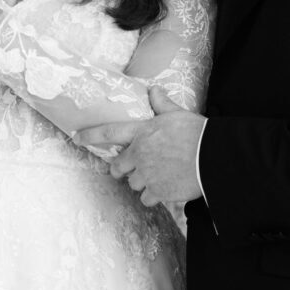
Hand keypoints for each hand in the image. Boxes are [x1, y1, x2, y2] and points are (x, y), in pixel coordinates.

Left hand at [74, 87, 205, 206]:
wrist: (213, 157)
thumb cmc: (197, 133)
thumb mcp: (178, 114)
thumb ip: (162, 104)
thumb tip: (154, 90)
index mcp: (142, 132)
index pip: (109, 132)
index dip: (90, 135)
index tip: (76, 137)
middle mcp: (140, 154)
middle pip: (117, 166)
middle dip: (120, 168)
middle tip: (129, 168)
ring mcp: (147, 174)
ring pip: (133, 183)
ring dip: (141, 181)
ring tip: (157, 176)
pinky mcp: (158, 191)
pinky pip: (146, 198)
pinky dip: (153, 195)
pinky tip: (165, 188)